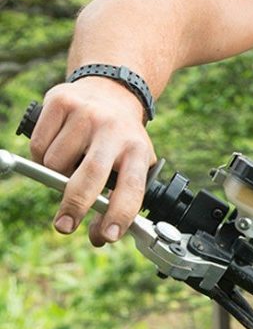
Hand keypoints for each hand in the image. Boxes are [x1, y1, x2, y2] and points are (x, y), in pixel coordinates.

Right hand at [29, 76, 155, 245]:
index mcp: (138, 149)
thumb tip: (98, 238)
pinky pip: (39, 146)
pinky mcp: (61, 102)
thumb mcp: (132, 164)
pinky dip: (41, 157)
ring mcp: (87, 114)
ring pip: (57, 163)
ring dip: (56, 176)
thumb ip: (118, 200)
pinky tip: (58, 147)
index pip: (133, 187)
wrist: (112, 90)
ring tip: (70, 165)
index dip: (120, 213)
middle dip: (75, 205)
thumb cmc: (121, 139)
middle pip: (91, 175)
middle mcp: (115, 130)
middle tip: (64, 226)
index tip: (108, 236)